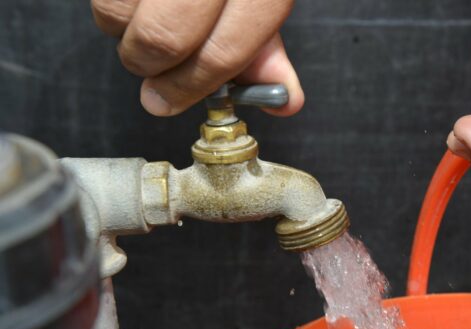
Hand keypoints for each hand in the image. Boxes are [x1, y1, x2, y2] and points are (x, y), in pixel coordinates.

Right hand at [92, 0, 301, 115]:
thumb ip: (268, 47)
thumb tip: (284, 102)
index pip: (223, 53)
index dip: (190, 88)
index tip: (165, 101)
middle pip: (164, 37)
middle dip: (148, 66)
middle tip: (150, 66)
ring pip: (116, 10)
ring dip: (120, 30)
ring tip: (141, 17)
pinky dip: (111, 1)